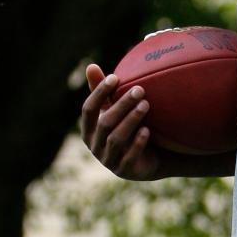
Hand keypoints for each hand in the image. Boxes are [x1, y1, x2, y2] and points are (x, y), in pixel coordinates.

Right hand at [80, 62, 166, 181]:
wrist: (148, 159)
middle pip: (105, 122)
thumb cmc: (127, 129)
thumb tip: (90, 65)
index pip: (88, 109)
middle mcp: (95, 146)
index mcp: (88, 130)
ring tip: (146, 105)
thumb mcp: (115, 110)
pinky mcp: (124, 171)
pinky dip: (137, 143)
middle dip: (122, 105)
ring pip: (116, 139)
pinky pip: (129, 157)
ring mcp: (109, 160)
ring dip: (131, 120)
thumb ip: (102, 91)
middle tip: (139, 89)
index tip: (115, 77)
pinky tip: (147, 130)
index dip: (99, 93)